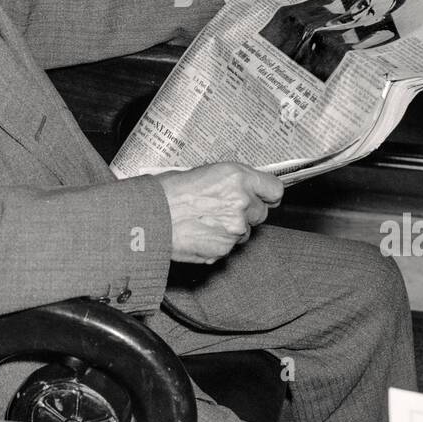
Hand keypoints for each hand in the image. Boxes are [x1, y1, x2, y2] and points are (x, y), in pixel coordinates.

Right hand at [155, 163, 284, 264]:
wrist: (148, 217)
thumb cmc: (167, 191)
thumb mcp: (203, 172)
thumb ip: (230, 182)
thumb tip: (242, 188)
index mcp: (237, 177)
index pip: (274, 189)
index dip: (267, 194)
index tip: (263, 196)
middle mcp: (241, 203)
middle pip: (261, 213)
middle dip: (246, 213)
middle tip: (222, 209)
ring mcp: (234, 229)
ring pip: (244, 232)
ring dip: (230, 229)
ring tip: (203, 221)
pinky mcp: (223, 250)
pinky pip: (228, 247)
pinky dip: (217, 242)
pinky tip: (198, 233)